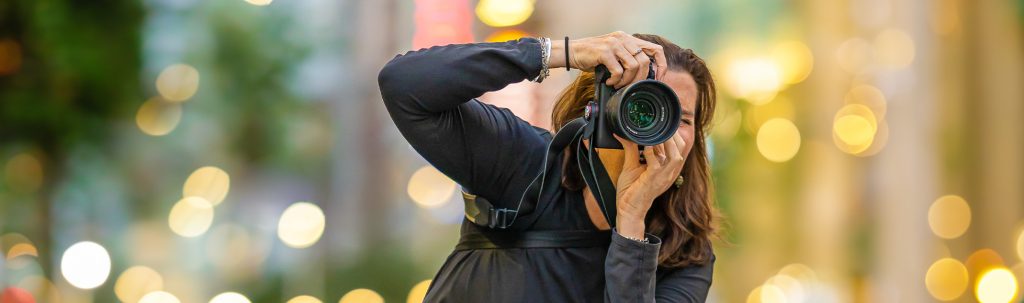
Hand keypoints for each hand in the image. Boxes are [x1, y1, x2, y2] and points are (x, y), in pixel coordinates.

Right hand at [548, 31, 667, 87]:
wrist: (572, 52)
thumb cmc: (593, 56)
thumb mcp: (614, 53)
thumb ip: (627, 58)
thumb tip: (644, 77)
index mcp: (629, 38)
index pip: (655, 49)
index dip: (661, 65)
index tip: (658, 78)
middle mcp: (623, 38)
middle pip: (645, 61)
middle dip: (641, 78)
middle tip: (631, 86)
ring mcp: (615, 44)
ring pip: (633, 66)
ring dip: (627, 80)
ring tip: (618, 84)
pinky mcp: (605, 52)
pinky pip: (618, 71)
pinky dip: (615, 80)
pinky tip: (609, 82)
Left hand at [612, 132, 686, 228]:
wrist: (629, 210)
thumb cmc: (632, 190)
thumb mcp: (632, 165)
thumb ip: (631, 149)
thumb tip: (624, 133)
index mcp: (668, 169)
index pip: (680, 148)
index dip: (674, 135)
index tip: (663, 126)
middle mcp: (669, 172)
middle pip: (681, 149)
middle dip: (672, 135)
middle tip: (660, 127)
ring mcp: (663, 177)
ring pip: (674, 155)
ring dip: (666, 143)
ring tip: (656, 135)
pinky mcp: (653, 180)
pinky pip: (657, 164)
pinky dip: (652, 153)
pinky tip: (645, 147)